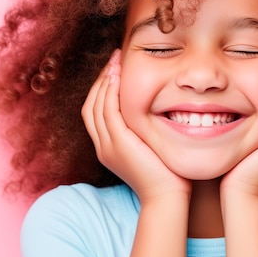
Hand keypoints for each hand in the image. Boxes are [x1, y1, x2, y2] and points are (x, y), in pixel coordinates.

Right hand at [81, 49, 190, 201]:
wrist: (167, 197)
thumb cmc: (166, 174)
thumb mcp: (150, 147)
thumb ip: (145, 130)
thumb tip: (156, 110)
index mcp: (108, 147)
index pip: (95, 112)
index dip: (102, 89)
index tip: (115, 70)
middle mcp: (103, 146)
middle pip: (90, 105)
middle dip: (100, 80)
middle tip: (113, 59)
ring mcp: (107, 146)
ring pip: (95, 105)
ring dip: (104, 80)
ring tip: (115, 61)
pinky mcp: (118, 144)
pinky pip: (107, 111)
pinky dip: (109, 92)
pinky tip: (117, 77)